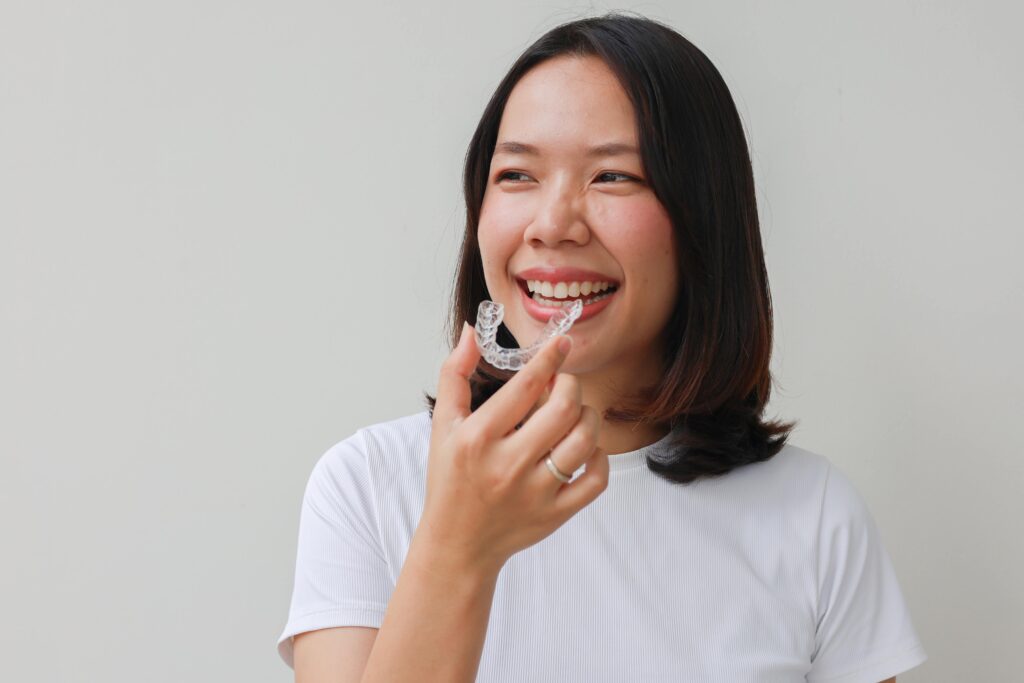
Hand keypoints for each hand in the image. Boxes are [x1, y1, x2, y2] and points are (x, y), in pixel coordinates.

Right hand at [417, 322, 607, 574]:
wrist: (457, 544)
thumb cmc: (450, 479)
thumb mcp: (443, 425)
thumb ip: (455, 374)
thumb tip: (472, 331)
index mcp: (478, 438)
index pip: (525, 386)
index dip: (550, 357)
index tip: (563, 342)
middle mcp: (507, 465)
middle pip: (564, 409)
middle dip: (570, 386)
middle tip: (562, 385)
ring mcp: (535, 492)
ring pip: (584, 441)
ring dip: (587, 418)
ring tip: (573, 416)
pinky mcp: (555, 514)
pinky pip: (595, 479)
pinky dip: (598, 457)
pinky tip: (584, 449)